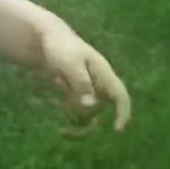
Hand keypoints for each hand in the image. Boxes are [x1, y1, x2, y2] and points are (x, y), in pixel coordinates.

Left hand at [36, 20, 131, 136]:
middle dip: (84, 119)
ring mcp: (88, 89)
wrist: (47, 38)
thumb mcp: (70, 63)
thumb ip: (81, 83)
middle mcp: (98, 83)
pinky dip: (66, 106)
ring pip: (87, 112)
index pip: (120, 95)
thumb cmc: (61, 47)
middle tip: (64, 128)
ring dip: (71, 108)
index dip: (122, 113)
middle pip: (100, 109)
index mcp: (103, 73)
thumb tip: (91, 106)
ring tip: (57, 80)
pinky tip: (56, 83)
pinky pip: (76, 109)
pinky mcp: (76, 92)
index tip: (117, 129)